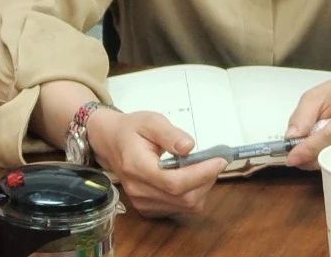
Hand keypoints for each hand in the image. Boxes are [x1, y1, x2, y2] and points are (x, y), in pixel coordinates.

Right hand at [86, 109, 227, 217]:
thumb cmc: (132, 129)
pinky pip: (179, 209)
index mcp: (136, 166)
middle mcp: (138, 190)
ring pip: (185, 206)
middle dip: (206, 180)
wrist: (111, 143)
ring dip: (202, 188)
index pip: (174, 182)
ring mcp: (142, 202)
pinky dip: (193, 195)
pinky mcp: (148, 209)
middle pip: (183, 198)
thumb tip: (189, 146)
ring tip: (204, 167)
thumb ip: (169, 134)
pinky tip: (192, 177)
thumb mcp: (150, 121)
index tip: (220, 160)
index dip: (201, 174)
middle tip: (215, 160)